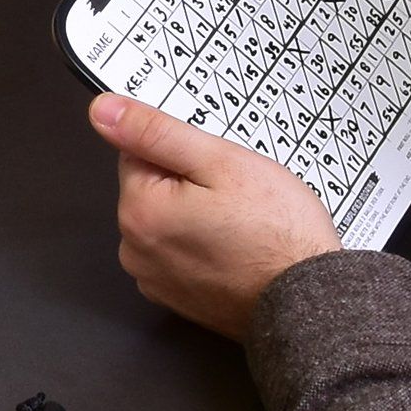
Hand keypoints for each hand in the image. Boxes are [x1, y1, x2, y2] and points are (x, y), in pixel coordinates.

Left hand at [91, 94, 339, 339]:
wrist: (306, 299)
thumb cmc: (276, 234)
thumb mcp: (220, 162)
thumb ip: (156, 133)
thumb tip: (104, 111)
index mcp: (138, 211)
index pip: (138, 153)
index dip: (183, 151)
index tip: (215, 165)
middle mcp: (134, 249)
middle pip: (152, 189)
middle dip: (191, 184)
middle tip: (237, 195)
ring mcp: (153, 277)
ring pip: (168, 222)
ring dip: (197, 216)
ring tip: (241, 223)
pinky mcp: (174, 296)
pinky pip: (180, 254)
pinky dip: (202, 247)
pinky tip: (235, 247)